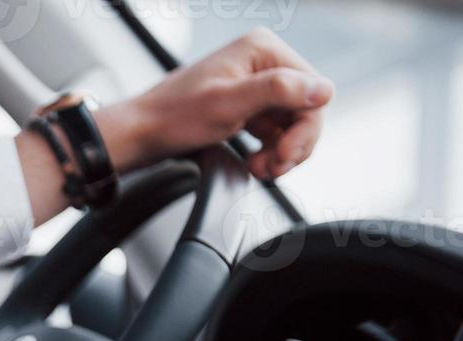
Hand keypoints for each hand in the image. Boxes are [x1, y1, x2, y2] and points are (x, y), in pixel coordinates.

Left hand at [100, 28, 332, 178]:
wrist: (140, 134)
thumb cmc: (173, 117)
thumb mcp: (228, 104)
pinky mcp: (245, 105)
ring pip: (291, 123)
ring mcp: (254, 83)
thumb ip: (277, 92)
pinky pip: (273, 131)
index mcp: (262, 49)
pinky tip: (255, 164)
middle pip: (305, 109)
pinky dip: (268, 151)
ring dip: (280, 152)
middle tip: (273, 169)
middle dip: (293, 144)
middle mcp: (261, 61)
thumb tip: (323, 89)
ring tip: (259, 169)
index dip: (305, 129)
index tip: (284, 156)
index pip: (313, 90)